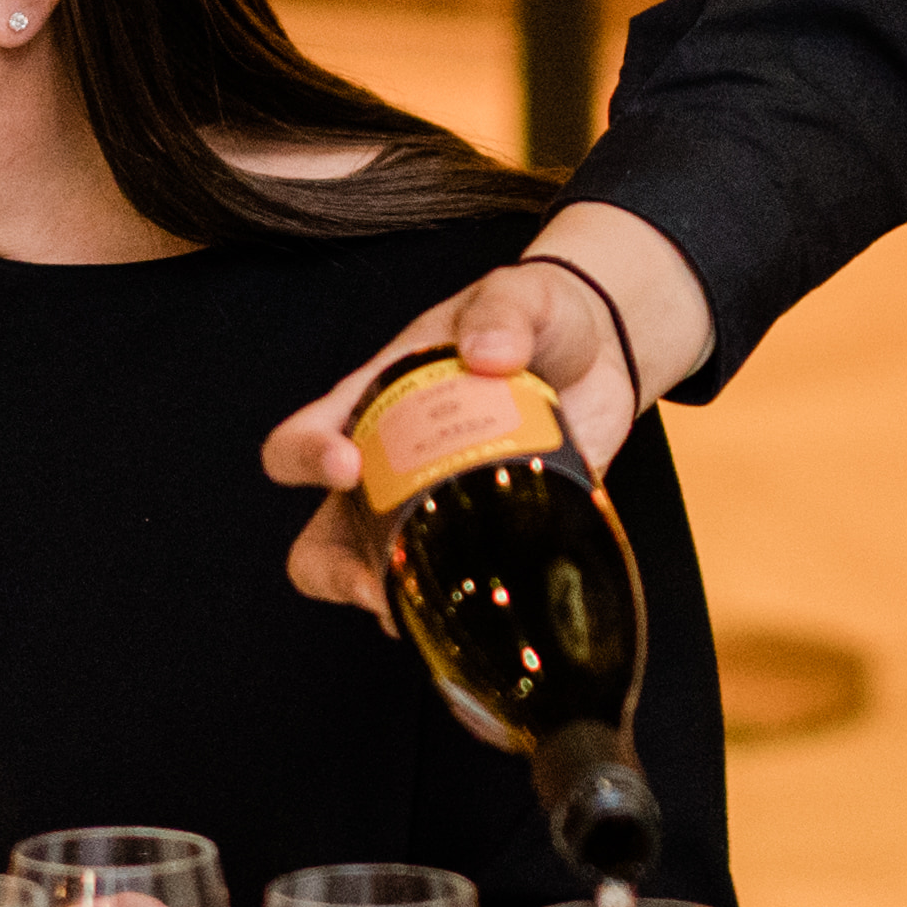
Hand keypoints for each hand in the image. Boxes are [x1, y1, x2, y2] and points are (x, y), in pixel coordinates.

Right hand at [261, 206, 714, 616]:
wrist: (606, 349)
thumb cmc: (540, 314)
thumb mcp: (521, 293)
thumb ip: (505, 311)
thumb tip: (489, 352)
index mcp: (375, 407)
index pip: (300, 443)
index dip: (306, 459)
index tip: (347, 466)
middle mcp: (392, 471)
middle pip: (323, 540)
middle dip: (334, 568)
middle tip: (375, 578)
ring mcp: (440, 512)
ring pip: (381, 578)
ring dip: (393, 603)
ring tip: (425, 612)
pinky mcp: (495, 537)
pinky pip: (460, 588)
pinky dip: (465, 609)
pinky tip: (492, 611)